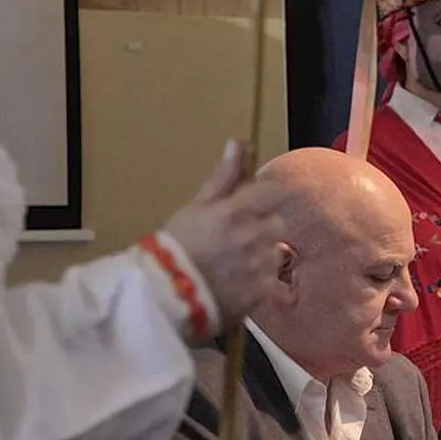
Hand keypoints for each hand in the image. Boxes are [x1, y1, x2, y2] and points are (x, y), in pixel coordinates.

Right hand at [161, 140, 268, 325]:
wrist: (163, 296)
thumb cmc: (175, 246)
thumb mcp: (196, 206)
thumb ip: (224, 177)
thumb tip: (239, 143)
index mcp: (238, 211)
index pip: (276, 191)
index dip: (266, 197)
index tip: (253, 205)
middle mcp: (255, 236)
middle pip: (277, 224)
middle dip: (262, 228)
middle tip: (234, 240)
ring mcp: (261, 267)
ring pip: (275, 254)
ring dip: (261, 256)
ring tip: (232, 266)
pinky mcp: (262, 294)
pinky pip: (273, 283)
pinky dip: (260, 283)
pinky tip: (237, 284)